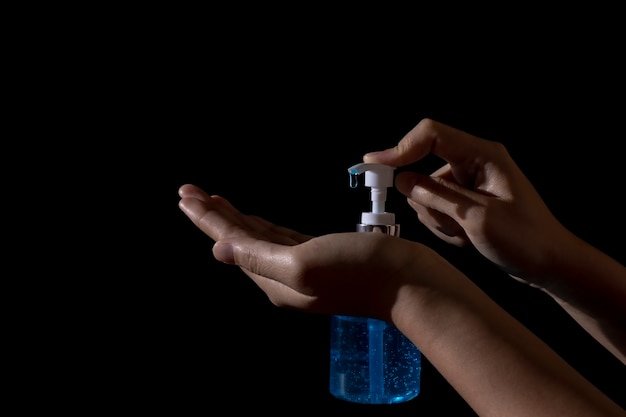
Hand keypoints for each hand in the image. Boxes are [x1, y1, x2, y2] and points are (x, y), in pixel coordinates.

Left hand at [178, 184, 454, 320]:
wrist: (410, 283)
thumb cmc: (360, 273)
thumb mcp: (302, 265)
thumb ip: (257, 257)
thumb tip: (218, 249)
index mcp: (273, 279)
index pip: (230, 242)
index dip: (207, 218)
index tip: (185, 195)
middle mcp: (284, 277)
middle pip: (239, 240)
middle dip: (214, 216)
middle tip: (191, 193)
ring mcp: (304, 268)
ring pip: (258, 238)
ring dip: (235, 218)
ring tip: (215, 201)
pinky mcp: (323, 257)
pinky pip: (281, 239)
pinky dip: (263, 226)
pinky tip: (256, 221)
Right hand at [364, 118, 570, 285]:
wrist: (549, 264)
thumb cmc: (525, 239)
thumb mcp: (477, 218)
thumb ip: (436, 196)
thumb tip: (402, 180)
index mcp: (482, 155)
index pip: (431, 135)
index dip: (400, 148)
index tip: (374, 166)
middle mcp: (472, 163)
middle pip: (423, 170)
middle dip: (428, 202)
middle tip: (453, 224)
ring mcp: (467, 183)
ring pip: (425, 194)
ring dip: (438, 219)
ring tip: (466, 234)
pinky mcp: (464, 201)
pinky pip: (435, 208)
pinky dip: (444, 227)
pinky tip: (467, 238)